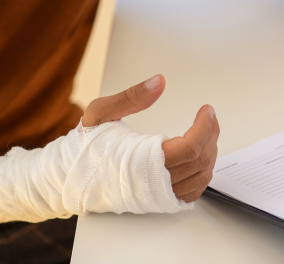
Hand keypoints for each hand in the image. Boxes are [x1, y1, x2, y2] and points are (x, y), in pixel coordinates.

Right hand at [81, 74, 219, 202]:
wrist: (71, 176)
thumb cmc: (85, 145)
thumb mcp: (101, 112)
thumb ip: (131, 96)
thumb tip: (159, 81)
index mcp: (144, 161)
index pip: (190, 147)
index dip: (205, 127)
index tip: (207, 109)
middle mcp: (155, 183)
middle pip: (200, 161)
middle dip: (211, 135)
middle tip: (209, 116)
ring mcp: (160, 195)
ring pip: (200, 177)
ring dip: (210, 153)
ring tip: (208, 131)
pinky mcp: (161, 201)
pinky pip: (193, 191)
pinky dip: (203, 172)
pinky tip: (201, 156)